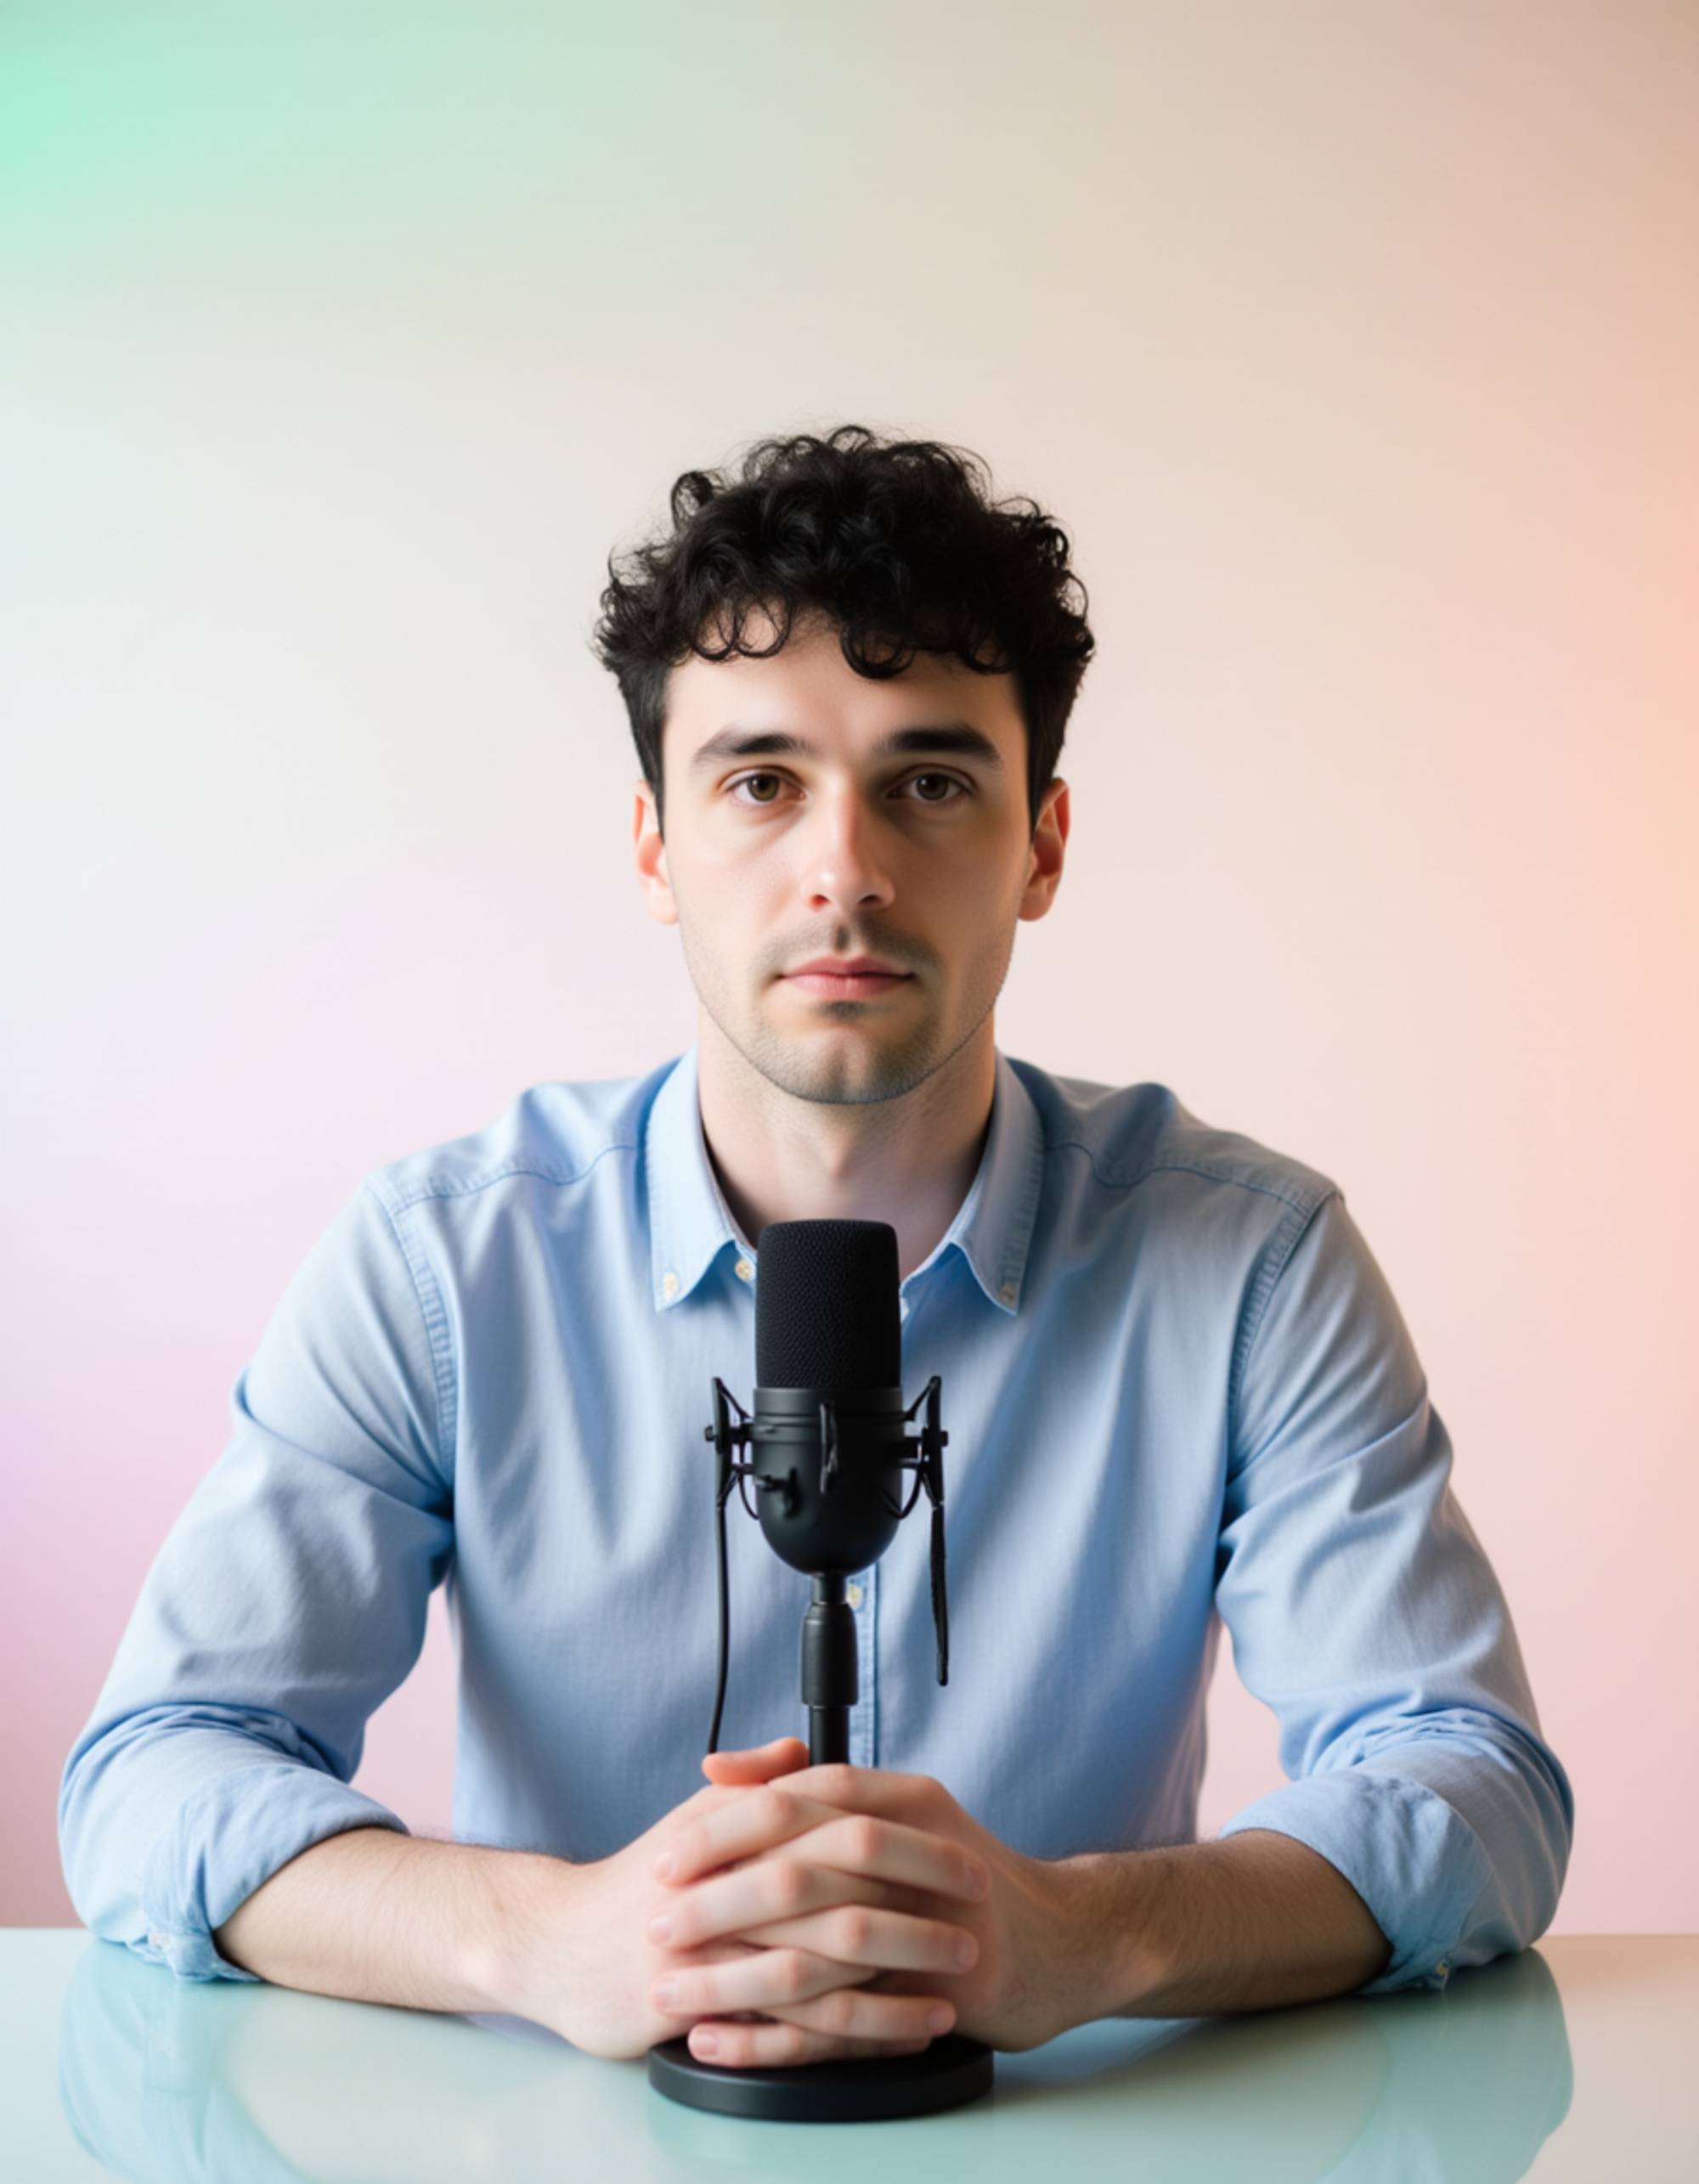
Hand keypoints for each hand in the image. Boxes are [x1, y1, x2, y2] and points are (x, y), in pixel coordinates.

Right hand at [496, 1736, 948, 2064]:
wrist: (557, 1946)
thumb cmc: (638, 1883)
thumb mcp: (692, 1818)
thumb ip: (752, 1784)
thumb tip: (800, 1750)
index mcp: (732, 1831)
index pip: (835, 1825)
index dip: (905, 1838)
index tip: (963, 1849)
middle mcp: (726, 1885)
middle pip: (841, 1886)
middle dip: (918, 1898)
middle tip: (978, 1908)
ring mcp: (716, 1950)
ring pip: (827, 1958)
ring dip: (903, 1967)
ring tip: (958, 1970)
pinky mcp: (706, 2008)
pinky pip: (798, 2022)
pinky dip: (862, 2026)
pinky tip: (906, 2027)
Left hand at [651, 1758, 1091, 2064]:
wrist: (1065, 1942)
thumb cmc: (968, 1881)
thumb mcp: (902, 1817)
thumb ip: (819, 1795)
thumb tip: (722, 1770)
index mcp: (907, 1800)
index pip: (803, 1797)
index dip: (730, 1824)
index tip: (667, 1851)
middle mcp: (922, 1851)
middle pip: (804, 1864)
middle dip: (719, 1895)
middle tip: (655, 1916)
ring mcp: (938, 1920)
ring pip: (819, 1944)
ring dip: (737, 1969)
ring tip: (671, 1987)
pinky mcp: (947, 1987)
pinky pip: (845, 2016)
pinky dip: (777, 2033)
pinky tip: (725, 2041)